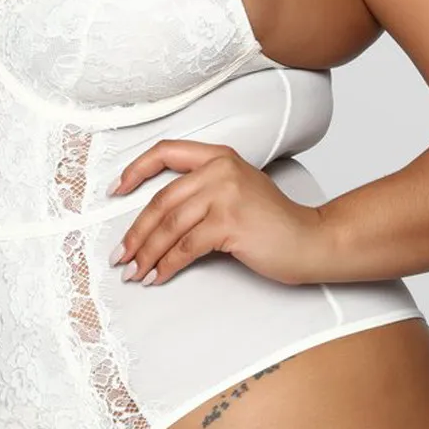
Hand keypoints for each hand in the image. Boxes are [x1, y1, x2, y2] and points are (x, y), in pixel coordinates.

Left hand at [108, 140, 325, 286]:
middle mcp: (220, 170)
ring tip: (134, 272)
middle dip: (136, 232)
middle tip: (121, 255)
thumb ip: (201, 192)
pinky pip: (185, 247)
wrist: (311, 240)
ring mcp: (225, 195)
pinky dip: (166, 265)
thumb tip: (154, 221)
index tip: (116, 190)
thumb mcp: (237, 191)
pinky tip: (157, 276)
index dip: (136, 170)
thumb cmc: (274, 223)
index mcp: (219, 157)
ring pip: (169, 227)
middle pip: (161, 201)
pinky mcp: (229, 223)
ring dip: (146, 253)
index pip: (166, 152)